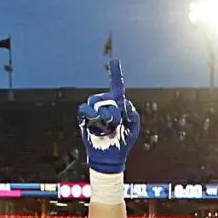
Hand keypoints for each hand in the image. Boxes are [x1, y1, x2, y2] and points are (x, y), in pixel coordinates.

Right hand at [77, 60, 139, 174]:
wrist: (112, 156)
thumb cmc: (124, 141)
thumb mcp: (133, 127)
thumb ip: (132, 114)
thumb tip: (123, 103)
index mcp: (118, 104)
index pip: (116, 86)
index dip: (115, 73)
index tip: (115, 60)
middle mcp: (105, 105)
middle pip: (107, 97)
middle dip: (114, 111)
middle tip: (116, 124)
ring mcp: (94, 112)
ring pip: (95, 102)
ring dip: (104, 115)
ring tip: (108, 126)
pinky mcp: (85, 120)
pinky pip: (84, 110)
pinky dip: (90, 114)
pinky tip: (95, 120)